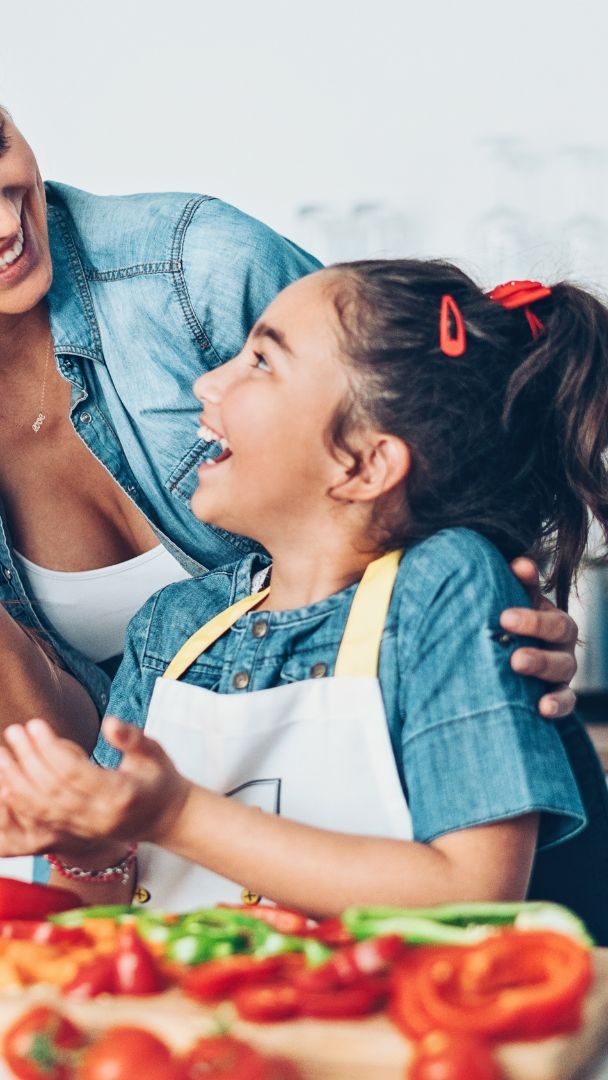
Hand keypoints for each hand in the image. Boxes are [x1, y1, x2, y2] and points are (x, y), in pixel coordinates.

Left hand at [0, 717, 190, 845]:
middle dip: (28, 759)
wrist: (167, 818)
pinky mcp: (77, 833)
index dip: (50, 748)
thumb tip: (109, 723)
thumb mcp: (155, 752)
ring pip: (43, 807)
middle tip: (13, 731)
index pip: (75, 772)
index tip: (34, 724)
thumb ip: (132, 738)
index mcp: (121, 794)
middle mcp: (99, 816)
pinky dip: (22, 803)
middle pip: (53, 789)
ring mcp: (87, 828)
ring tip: (3, 755)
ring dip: (18, 781)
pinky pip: (43, 819)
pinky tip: (6, 784)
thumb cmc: (160, 779)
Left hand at [504, 558, 577, 718]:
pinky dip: (557, 704)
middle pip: (560, 632)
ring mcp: (563, 671)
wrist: (508, 669)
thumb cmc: (511, 632)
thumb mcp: (514, 607)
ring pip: (563, 666)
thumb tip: (519, 563)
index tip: (504, 616)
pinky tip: (542, 707)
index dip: (532, 612)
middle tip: (505, 626)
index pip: (549, 612)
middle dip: (534, 628)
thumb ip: (518, 587)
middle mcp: (562, 643)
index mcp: (552, 619)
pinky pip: (566, 702)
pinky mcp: (560, 697)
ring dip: (541, 663)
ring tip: (516, 662)